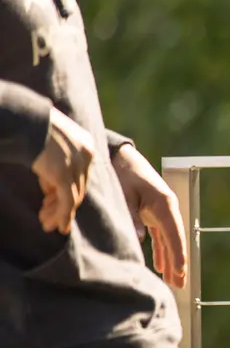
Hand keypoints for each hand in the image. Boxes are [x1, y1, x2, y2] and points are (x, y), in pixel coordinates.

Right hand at [31, 107, 94, 234]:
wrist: (25, 120)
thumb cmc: (32, 128)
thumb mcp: (50, 144)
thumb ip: (55, 164)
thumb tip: (50, 186)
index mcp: (86, 144)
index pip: (80, 173)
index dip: (66, 189)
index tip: (50, 199)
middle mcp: (87, 155)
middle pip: (79, 186)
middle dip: (62, 204)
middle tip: (49, 218)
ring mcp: (77, 166)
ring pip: (74, 197)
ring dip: (60, 214)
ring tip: (48, 225)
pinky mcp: (65, 176)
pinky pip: (67, 201)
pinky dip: (62, 216)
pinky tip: (58, 227)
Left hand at [113, 143, 186, 287]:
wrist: (120, 157)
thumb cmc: (123, 173)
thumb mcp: (125, 193)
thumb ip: (132, 216)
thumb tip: (139, 239)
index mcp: (164, 203)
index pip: (173, 234)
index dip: (177, 255)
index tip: (179, 273)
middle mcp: (167, 209)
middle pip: (176, 240)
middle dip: (178, 263)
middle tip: (180, 285)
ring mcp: (161, 211)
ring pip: (170, 240)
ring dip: (171, 260)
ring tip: (172, 281)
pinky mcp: (154, 212)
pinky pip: (161, 235)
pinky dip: (162, 250)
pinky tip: (160, 266)